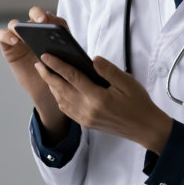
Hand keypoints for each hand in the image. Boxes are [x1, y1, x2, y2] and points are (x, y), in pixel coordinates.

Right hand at [0, 6, 69, 134]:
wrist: (44, 87)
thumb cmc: (55, 72)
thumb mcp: (63, 60)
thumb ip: (64, 49)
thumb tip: (67, 41)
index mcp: (49, 29)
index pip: (49, 16)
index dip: (50, 17)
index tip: (51, 22)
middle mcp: (34, 29)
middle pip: (33, 13)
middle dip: (37, 14)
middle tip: (41, 22)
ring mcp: (19, 36)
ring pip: (15, 24)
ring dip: (19, 26)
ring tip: (23, 34)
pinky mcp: (7, 44)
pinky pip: (2, 35)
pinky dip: (6, 35)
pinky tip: (14, 41)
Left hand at [36, 53, 175, 152]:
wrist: (145, 128)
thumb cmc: (138, 104)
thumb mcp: (127, 82)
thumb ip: (108, 70)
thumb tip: (93, 59)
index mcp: (98, 98)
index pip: (72, 77)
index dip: (57, 65)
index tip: (46, 56)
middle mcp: (88, 110)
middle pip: (61, 89)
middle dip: (48, 75)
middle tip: (38, 63)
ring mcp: (85, 118)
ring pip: (61, 101)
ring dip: (52, 87)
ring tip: (47, 74)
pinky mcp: (86, 123)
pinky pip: (67, 110)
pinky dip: (59, 98)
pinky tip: (59, 90)